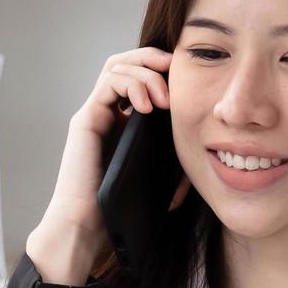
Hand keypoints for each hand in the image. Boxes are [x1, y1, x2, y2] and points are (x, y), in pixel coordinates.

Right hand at [27, 47, 191, 283]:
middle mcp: (107, 113)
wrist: (87, 228)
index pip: (140, 76)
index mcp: (124, 122)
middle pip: (125, 62)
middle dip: (153, 59)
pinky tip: (148, 106)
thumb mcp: (159, 178)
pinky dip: (131, 86)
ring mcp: (94, 114)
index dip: (162, 69)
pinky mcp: (85, 120)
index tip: (188, 79)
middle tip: (177, 71)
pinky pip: (107, 83)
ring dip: (145, 73)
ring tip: (164, 99)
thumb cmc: (120, 209)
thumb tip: (203, 151)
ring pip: (116, 66)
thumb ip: (175, 161)